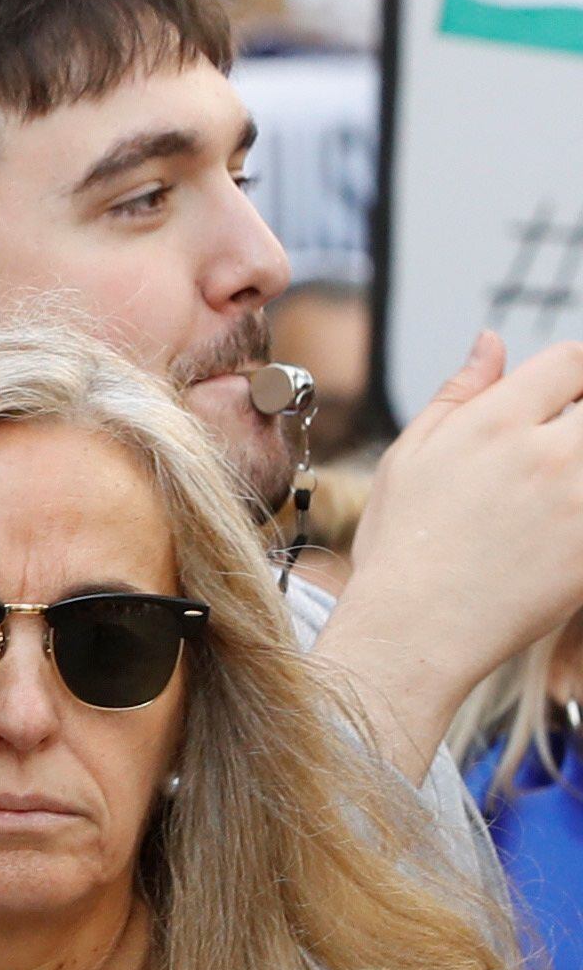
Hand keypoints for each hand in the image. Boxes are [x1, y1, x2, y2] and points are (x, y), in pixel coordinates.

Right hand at [318, 333, 582, 766]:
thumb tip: (492, 340)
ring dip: (580, 463)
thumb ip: (459, 392)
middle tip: (557, 451)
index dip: (570, 375)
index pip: (572, 362)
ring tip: (555, 488)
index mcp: (496, 422)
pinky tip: (557, 527)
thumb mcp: (410, 455)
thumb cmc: (404, 544)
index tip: (560, 400)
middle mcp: (547, 454)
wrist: (417, 629)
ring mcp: (579, 503)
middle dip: (581, 419)